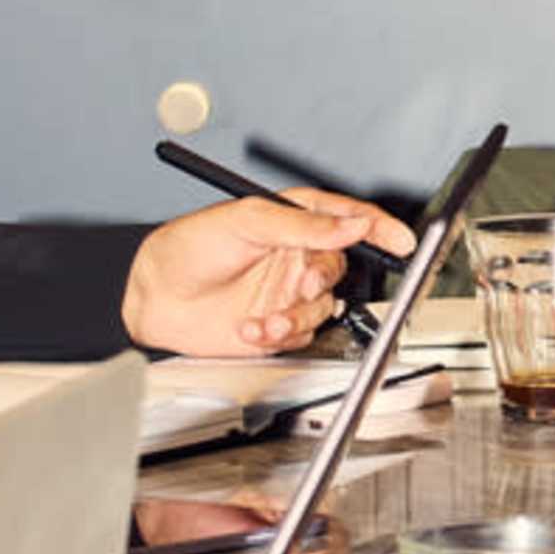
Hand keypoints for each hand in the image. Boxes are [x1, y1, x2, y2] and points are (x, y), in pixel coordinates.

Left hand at [118, 185, 407, 356]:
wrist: (152, 297)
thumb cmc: (187, 247)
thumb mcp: (245, 221)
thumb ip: (302, 224)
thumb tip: (350, 224)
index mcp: (293, 221)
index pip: (348, 220)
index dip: (379, 228)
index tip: (402, 241)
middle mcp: (295, 255)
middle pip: (340, 267)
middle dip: (321, 278)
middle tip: (300, 283)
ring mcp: (287, 292)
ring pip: (323, 306)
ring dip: (295, 314)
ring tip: (263, 316)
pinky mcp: (277, 324)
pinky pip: (302, 332)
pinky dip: (280, 334)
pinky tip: (250, 327)